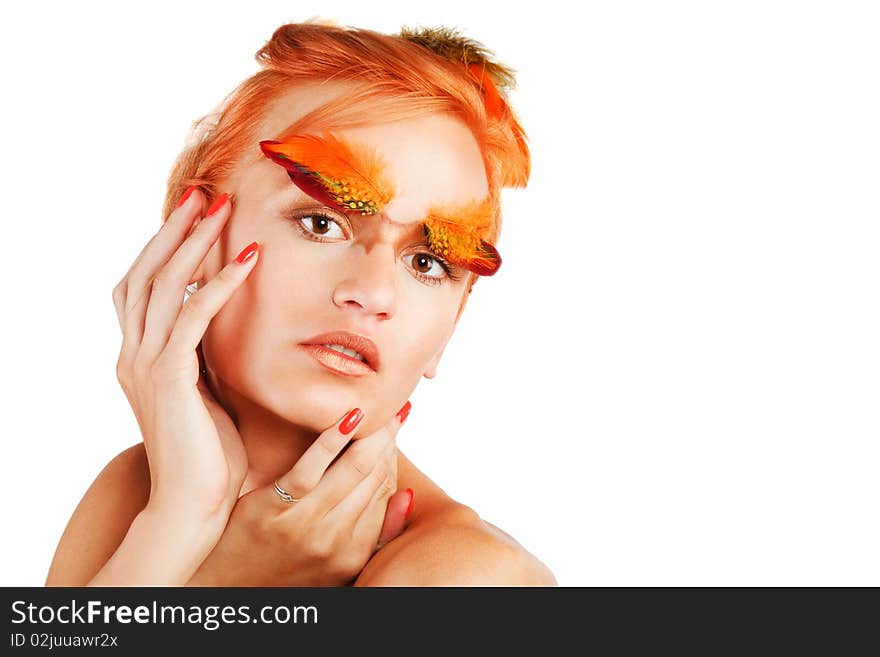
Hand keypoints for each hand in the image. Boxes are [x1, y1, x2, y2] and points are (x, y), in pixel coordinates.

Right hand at [111, 188, 257, 525]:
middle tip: (203, 194)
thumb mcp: (208, 394)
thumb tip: (230, 326)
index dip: (164, 248)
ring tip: (220, 208)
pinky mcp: (167, 378)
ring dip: (192, 243)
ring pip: (162, 286)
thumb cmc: (210, 455)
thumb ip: (208, 358)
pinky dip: (217, 283)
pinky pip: (191, 317)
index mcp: (141, 358)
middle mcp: (133, 355)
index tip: (196, 216)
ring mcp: (145, 365)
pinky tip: (245, 259)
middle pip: (145, 274)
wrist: (194, 506)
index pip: (143, 288)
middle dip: (174, 231)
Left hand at [187, 403, 412, 585]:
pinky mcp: (273, 508)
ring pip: (352, 469)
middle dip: (386, 440)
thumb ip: (379, 533)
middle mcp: (335, 541)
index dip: (392, 455)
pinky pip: (311, 468)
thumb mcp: (339, 564)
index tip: (394, 428)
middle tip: (391, 410)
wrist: (227, 588)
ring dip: (370, 435)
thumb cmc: (286, 569)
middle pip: (373, 476)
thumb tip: (408, 494)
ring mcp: (305, 525)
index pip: (385, 490)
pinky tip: (348, 417)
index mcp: (354, 553)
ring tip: (376, 409)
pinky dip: (333, 440)